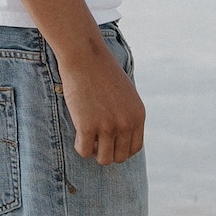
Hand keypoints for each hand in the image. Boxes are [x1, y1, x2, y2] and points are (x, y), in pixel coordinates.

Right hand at [60, 38, 145, 164]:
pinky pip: (84, 151)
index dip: (120, 150)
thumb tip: (120, 137)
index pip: (134, 148)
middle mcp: (126, 123)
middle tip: (95, 138)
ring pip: (103, 159)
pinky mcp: (87, 126)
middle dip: (106, 151)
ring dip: (94, 152)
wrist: (85, 56)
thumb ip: (127, 114)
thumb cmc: (102, 71)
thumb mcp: (126, 93)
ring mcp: (107, 126)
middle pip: (119, 157)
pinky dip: (80, 146)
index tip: (109, 143)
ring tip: (86, 136)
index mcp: (138, 115)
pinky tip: (78, 132)